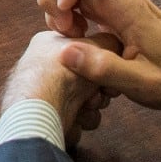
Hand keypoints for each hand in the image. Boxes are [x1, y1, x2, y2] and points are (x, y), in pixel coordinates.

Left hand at [2, 31, 119, 146]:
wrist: (43, 107)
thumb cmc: (64, 72)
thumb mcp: (95, 46)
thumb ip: (110, 42)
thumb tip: (117, 43)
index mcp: (50, 44)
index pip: (86, 53)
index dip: (101, 64)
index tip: (108, 70)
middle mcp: (47, 67)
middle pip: (89, 79)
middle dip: (99, 90)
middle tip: (97, 91)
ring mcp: (48, 92)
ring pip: (88, 101)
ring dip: (92, 106)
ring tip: (85, 104)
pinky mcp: (51, 115)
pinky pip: (79, 118)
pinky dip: (82, 119)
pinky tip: (77, 116)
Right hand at [37, 0, 160, 119]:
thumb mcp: (144, 85)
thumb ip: (105, 69)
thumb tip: (64, 52)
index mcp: (127, 4)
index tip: (65, 11)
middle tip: (62, 26)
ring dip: (53, 2)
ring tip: (69, 35)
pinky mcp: (103, 9)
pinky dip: (61, 12)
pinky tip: (75, 37)